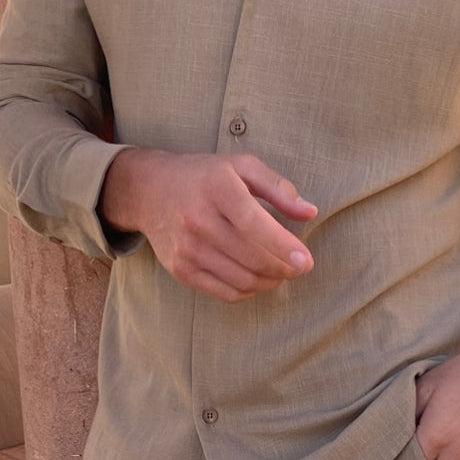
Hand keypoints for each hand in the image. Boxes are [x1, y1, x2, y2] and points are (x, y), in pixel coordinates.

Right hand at [100, 148, 317, 301]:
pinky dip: (249, 291)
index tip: (306, 261)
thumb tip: (309, 212)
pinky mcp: (181, 270)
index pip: (254, 225)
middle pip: (252, 258)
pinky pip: (226, 292)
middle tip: (299, 266)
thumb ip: (279, 188)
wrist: (149, 191)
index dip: (283, 247)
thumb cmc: (205, 177)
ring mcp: (187, 248)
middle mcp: (198, 219)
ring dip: (270, 282)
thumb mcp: (242, 167)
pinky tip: (257, 278)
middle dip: (284, 269)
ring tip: (281, 272)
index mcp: (217, 187)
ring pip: (242, 280)